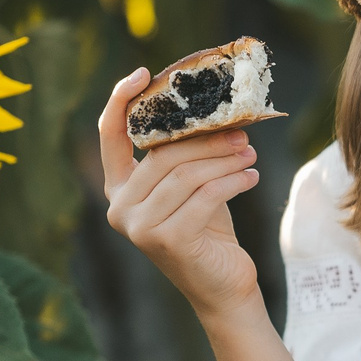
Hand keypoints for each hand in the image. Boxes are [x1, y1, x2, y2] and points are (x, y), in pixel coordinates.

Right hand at [100, 69, 263, 319]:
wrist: (223, 288)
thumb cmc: (208, 232)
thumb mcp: (192, 187)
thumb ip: (185, 155)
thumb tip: (215, 110)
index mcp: (119, 190)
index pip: (109, 136)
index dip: (120, 100)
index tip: (144, 73)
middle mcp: (121, 208)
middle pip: (162, 154)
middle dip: (206, 139)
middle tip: (242, 132)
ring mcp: (139, 227)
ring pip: (186, 174)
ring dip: (224, 159)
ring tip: (251, 153)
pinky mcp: (167, 240)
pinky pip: (205, 196)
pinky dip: (232, 182)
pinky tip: (251, 177)